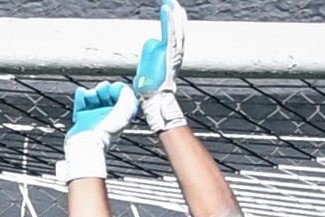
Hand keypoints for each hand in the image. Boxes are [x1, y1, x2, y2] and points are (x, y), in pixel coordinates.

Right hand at [59, 81, 138, 182]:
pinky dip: (81, 95)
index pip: (120, 91)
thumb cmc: (107, 130)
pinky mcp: (82, 117)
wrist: (87, 143)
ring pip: (93, 93)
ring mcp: (95, 115)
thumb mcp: (126, 109)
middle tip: (101, 97)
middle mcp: (109, 114)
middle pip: (106, 90)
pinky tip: (82, 97)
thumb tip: (121, 87)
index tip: (112, 92)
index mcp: (121, 113)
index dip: (116, 88)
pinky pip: (81, 98)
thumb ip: (127, 94)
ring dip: (91, 93)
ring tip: (92, 101)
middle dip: (103, 89)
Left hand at [133, 1, 186, 131]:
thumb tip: (150, 45)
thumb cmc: (150, 88)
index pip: (171, 33)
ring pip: (176, 29)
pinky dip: (169, 20)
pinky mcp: (169, 53)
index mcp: (170, 54)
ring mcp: (173, 53)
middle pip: (177, 29)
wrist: (154, 100)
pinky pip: (170, 33)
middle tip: (171, 1)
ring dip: (173, 14)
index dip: (170, 20)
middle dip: (174, 14)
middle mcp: (174, 52)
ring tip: (170, 2)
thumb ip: (150, 56)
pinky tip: (166, 8)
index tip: (167, 8)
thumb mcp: (148, 67)